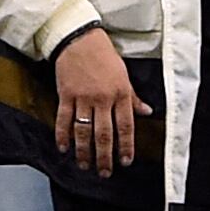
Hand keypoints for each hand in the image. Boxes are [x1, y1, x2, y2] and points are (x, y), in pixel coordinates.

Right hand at [49, 26, 137, 172]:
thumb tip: (147, 112)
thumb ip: (134, 97)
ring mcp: (83, 97)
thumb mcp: (124, 74)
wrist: (80, 38)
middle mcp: (103, 98)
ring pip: (84, 131)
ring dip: (84, 151)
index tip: (125, 161)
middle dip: (104, 157)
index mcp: (121, 93)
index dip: (126, 146)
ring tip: (84, 165)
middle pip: (104, 134)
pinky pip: (64, 119)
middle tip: (104, 172)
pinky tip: (64, 148)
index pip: (126, 126)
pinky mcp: (66, 94)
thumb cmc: (104, 55)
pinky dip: (63, 135)